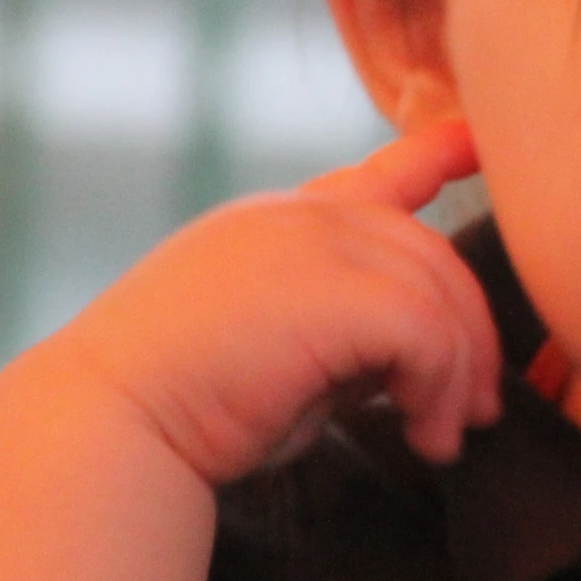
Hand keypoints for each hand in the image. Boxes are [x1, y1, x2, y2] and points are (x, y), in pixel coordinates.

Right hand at [33, 121, 500, 485]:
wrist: (103, 426)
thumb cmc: (175, 411)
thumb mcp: (270, 349)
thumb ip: (339, 332)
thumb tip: (409, 362)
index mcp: (274, 225)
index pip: (373, 177)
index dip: (433, 155)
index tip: (472, 144)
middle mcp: (298, 217)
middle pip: (429, 254)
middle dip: (468, 332)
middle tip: (477, 408)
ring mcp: (314, 241)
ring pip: (439, 291)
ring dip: (458, 372)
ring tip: (444, 436)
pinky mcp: (332, 289)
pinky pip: (428, 331)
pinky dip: (441, 388)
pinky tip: (424, 435)